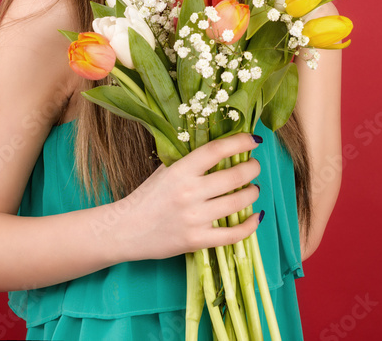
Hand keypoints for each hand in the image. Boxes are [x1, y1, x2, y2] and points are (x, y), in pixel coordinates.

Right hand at [111, 133, 262, 261]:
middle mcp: (189, 193)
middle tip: (254, 166)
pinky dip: (250, 225)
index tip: (253, 140)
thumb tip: (219, 146)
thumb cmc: (146, 197)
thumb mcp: (164, 171)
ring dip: (252, 193)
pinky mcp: (197, 240)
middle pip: (234, 176)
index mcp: (180, 171)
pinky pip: (233, 234)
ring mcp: (194, 218)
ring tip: (253, 189)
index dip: (240, 142)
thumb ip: (188, 160)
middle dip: (252, 169)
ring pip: (238, 203)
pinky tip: (256, 217)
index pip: (216, 150)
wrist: (125, 229)